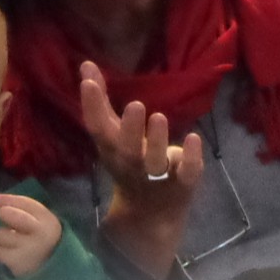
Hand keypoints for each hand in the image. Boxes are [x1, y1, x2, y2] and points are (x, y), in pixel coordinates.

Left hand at [0, 192, 63, 277]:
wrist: (55, 275)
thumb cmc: (44, 244)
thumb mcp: (43, 224)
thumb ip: (25, 210)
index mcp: (49, 221)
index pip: (25, 203)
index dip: (8, 199)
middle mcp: (41, 234)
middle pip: (8, 214)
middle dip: (4, 215)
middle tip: (8, 224)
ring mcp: (29, 249)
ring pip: (0, 234)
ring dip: (3, 239)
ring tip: (14, 244)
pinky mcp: (18, 263)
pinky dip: (3, 253)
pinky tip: (13, 256)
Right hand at [78, 59, 203, 279]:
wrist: (150, 215)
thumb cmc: (129, 164)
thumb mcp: (112, 136)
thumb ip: (100, 101)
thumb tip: (86, 64)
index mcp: (112, 151)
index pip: (98, 129)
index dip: (92, 106)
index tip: (89, 80)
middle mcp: (131, 165)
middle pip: (127, 150)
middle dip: (130, 129)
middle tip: (135, 105)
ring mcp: (157, 177)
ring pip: (155, 162)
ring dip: (157, 141)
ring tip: (159, 116)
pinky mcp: (183, 184)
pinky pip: (187, 173)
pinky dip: (190, 157)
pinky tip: (193, 138)